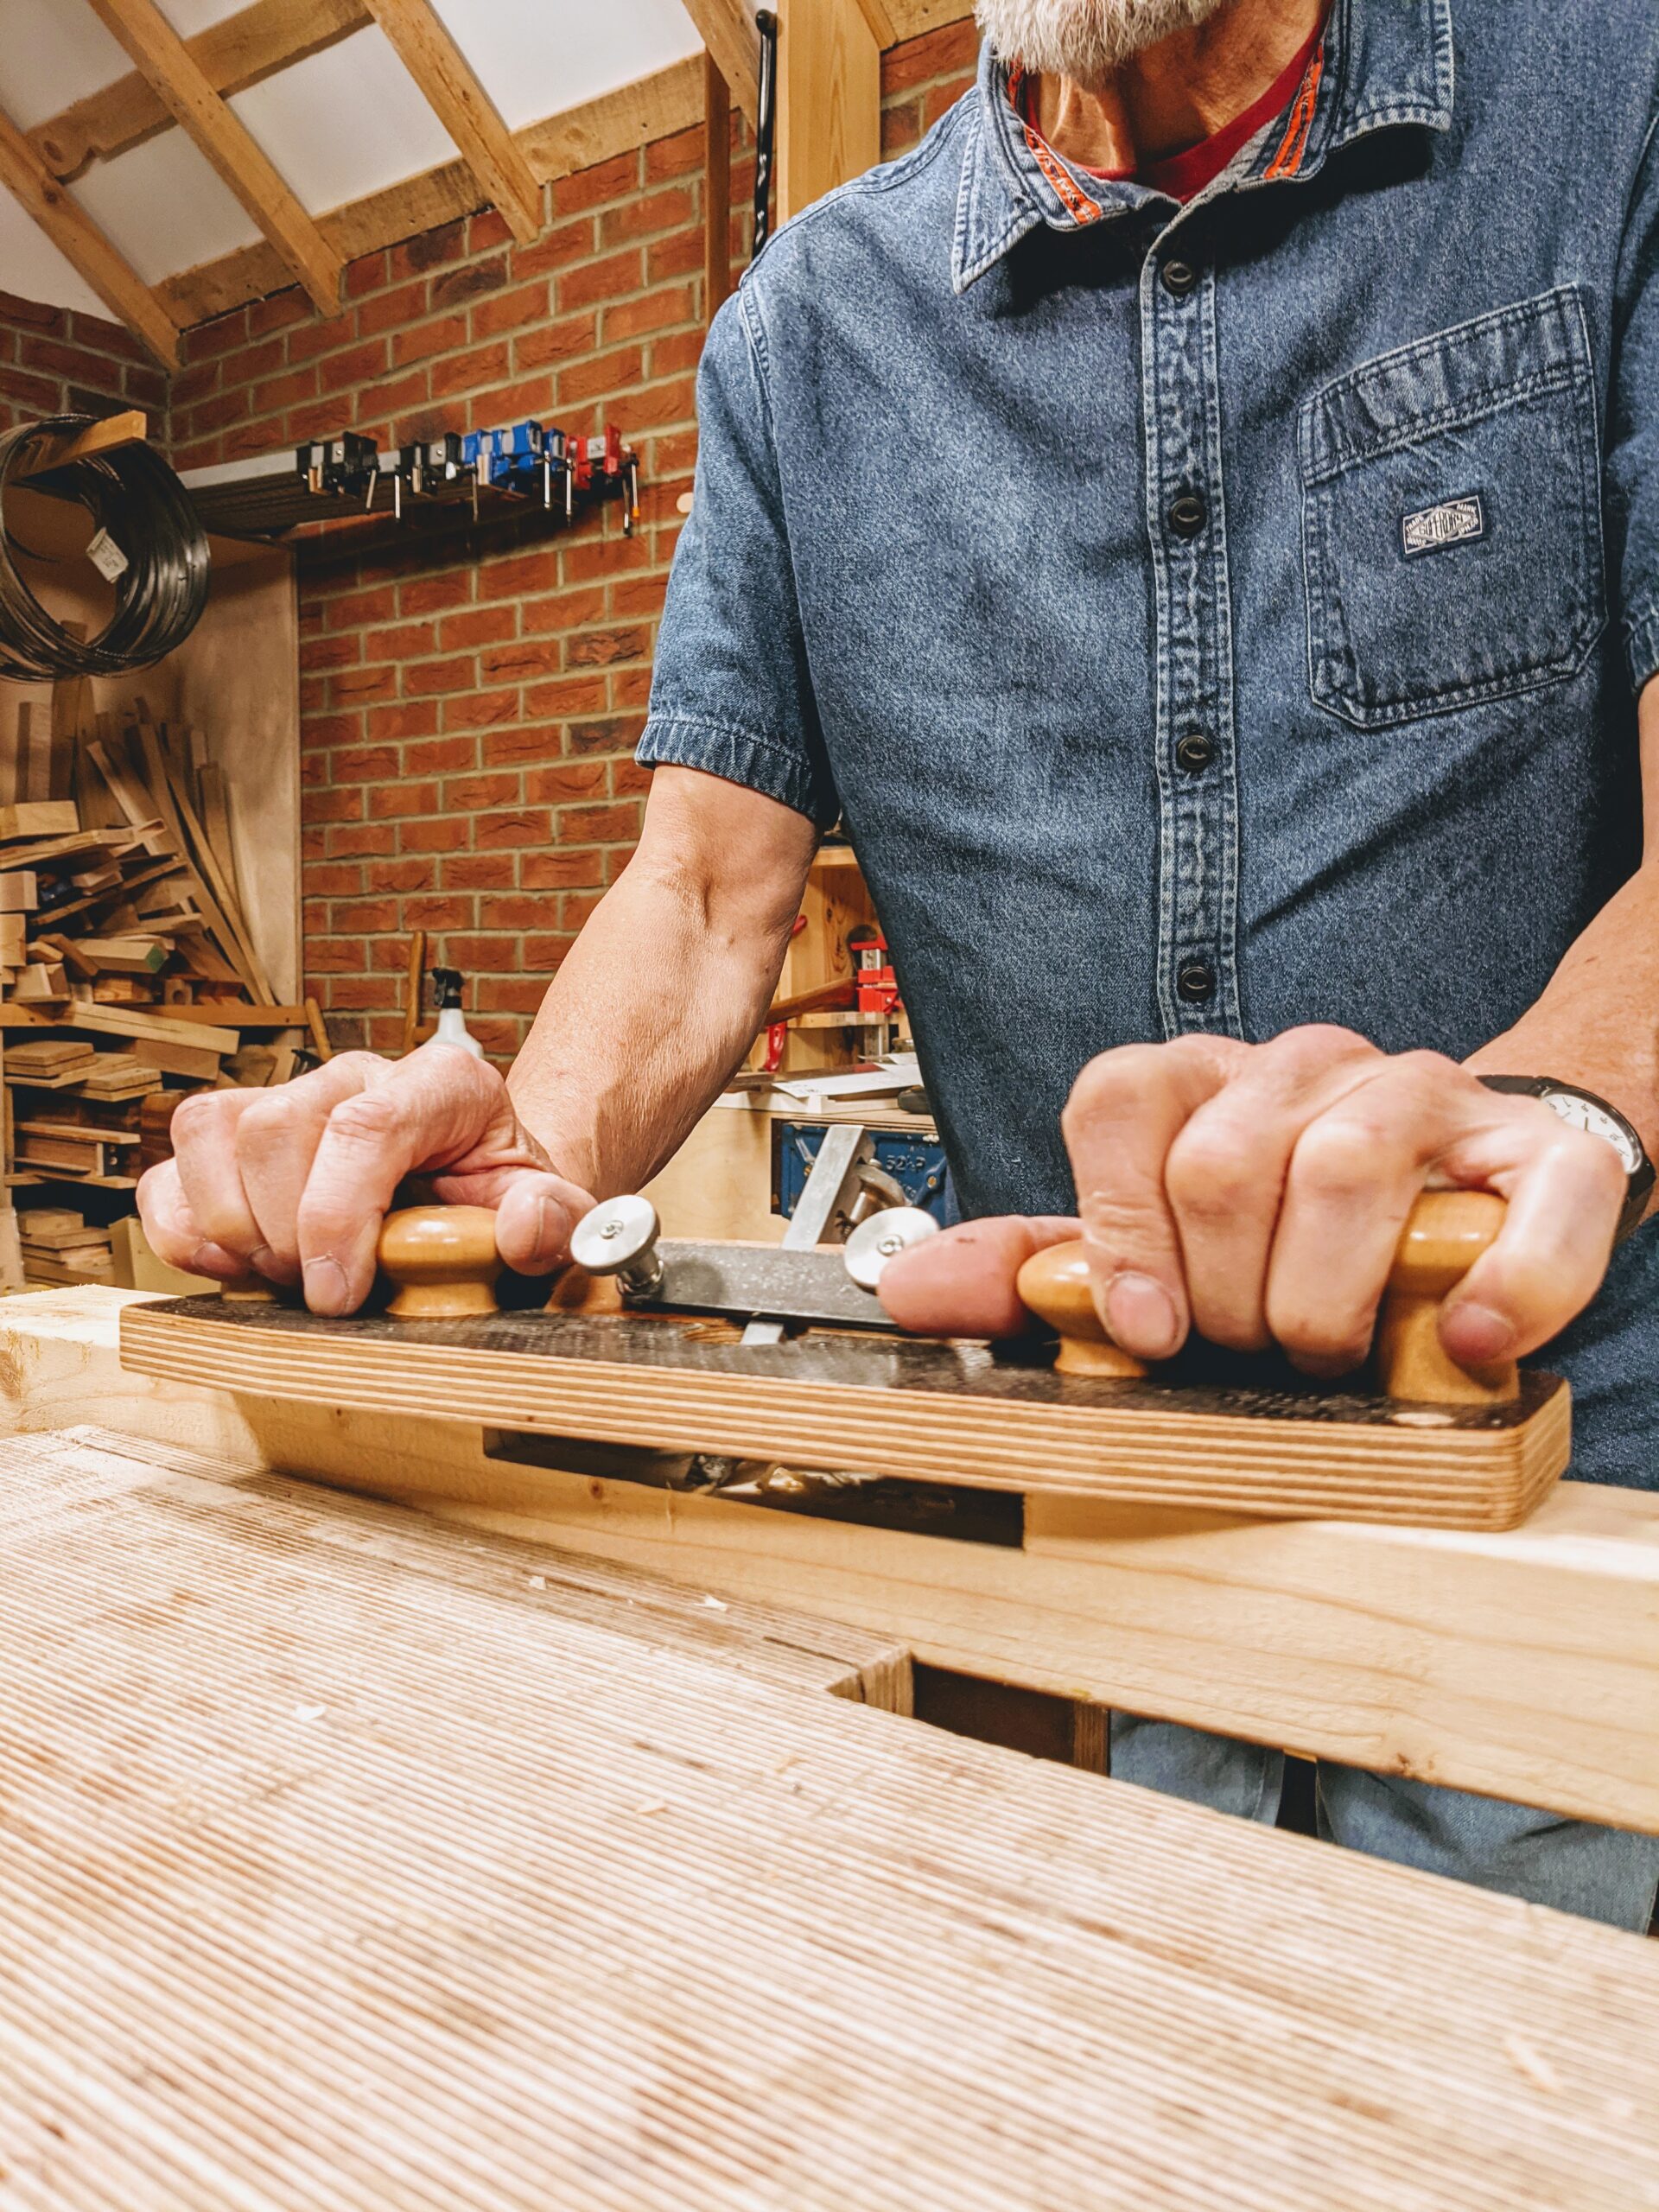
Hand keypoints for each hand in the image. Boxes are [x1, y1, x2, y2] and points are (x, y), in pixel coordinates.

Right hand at [138, 1042, 595, 1314]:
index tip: (336, 1294)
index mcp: (442, 1083)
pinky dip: (183, 1230)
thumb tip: (521, 1231)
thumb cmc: (503, 1203)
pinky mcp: (232, 1136)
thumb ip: (555, 1223)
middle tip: (322, 1292)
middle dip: (286, 1232)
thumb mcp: (552, 1214)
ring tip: (282, 1276)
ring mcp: (288, 1096)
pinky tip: (232, 1267)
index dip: (336, 1214)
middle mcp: (356, 1074)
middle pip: (277, 1128)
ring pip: (211, 1131)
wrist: (473, 1194)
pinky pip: (170, 1167)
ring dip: (232, 1226)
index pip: (366, 1123)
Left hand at [880, 1027, 1626, 1374]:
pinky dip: (1499, 1291)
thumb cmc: (1289, 1233)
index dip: (1119, 1230)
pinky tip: (1462, 1341)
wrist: (1461, 1194)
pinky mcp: (1542, 1151)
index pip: (1118, 1102)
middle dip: (1227, 1298)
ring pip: (1347, 1168)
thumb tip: (905, 1292)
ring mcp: (1427, 1095)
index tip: (1145, 1328)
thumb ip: (1035, 1271)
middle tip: (1256, 1343)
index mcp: (1202, 1081)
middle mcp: (1308, 1067)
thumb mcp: (1149, 1249)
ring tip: (1334, 1345)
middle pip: (1223, 1161)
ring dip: (1327, 1304)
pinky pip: (1531, 1209)